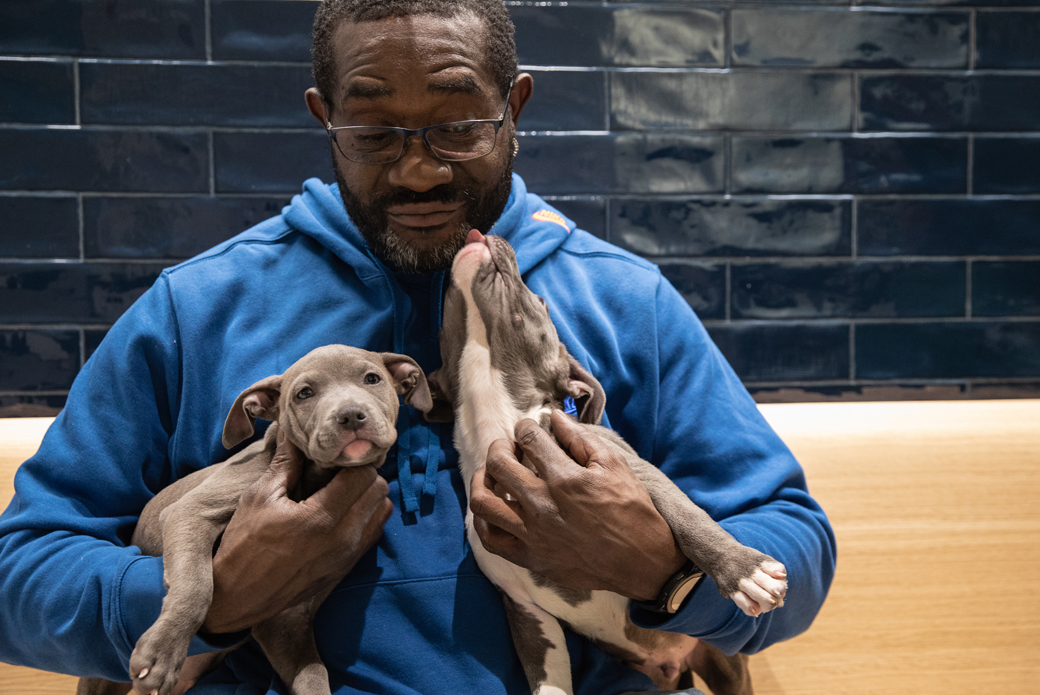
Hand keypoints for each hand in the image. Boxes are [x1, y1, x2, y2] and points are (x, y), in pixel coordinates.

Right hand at [203, 429, 391, 633]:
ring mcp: (348, 556)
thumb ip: (286, 463)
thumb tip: (293, 429)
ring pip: (382, 511)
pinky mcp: (346, 568)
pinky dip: (366, 516)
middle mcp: (343, 538)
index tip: (334, 455)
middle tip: (339, 469)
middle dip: (362, 474)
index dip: (351, 459)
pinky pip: (374, 532)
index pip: (363, 474)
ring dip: (368, 496)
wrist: (236, 598)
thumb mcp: (259, 498)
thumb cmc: (243, 545)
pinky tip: (341, 512)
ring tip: (341, 490)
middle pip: (379, 490)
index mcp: (321, 518)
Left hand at [470, 411, 685, 601]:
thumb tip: (554, 417)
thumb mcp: (614, 465)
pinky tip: (494, 506)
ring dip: (482, 479)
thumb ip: (579, 439)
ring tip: (493, 474)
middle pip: (498, 464)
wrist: (641, 561)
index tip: (529, 429)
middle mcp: (542, 505)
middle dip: (500, 446)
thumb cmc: (632, 509)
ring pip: (483, 501)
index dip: (525, 427)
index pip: (528, 439)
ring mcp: (532, 535)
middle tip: (509, 447)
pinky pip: (490, 538)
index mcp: (564, 479)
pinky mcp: (530, 558)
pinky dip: (483, 519)